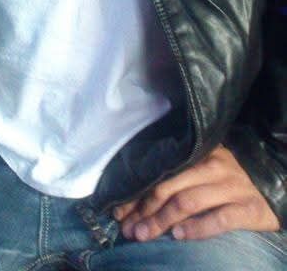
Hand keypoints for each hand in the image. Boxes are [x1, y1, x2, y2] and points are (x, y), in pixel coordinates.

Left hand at [113, 145, 279, 241]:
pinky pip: (219, 219)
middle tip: (128, 229)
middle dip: (144, 210)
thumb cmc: (231, 181)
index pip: (161, 173)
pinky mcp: (248, 209)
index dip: (138, 194)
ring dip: (161, 221)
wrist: (274, 188)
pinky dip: (197, 228)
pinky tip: (179, 236)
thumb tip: (138, 197)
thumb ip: (179, 177)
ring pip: (188, 203)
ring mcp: (232, 187)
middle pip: (170, 188)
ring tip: (144, 235)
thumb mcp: (206, 169)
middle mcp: (214, 166)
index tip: (119, 211)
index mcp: (200, 154)